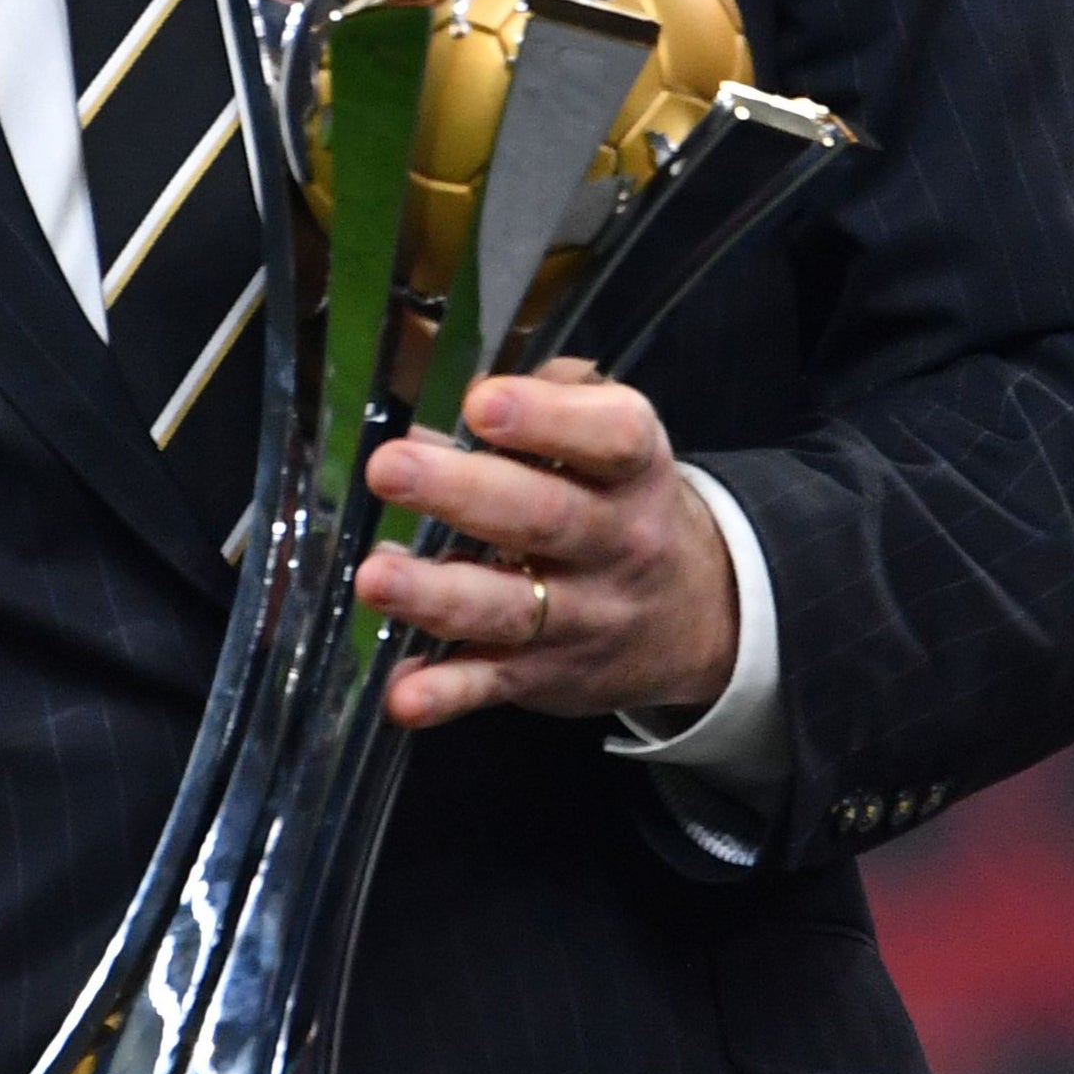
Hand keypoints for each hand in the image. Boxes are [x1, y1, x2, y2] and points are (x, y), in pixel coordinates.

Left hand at [357, 359, 737, 729]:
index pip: (610, 439)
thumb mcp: (610, 437)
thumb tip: (446, 378)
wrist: (698, 617)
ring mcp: (579, 617)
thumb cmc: (619, 499)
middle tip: (389, 468)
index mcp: (631, 468)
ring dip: (437, 595)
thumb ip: (545, 398)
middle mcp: (613, 542)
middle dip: (463, 494)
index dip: (549, 420)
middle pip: (544, 519)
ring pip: (508, 608)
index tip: (483, 404)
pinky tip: (401, 694)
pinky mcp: (544, 675)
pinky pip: (492, 685)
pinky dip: (447, 695)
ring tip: (375, 577)